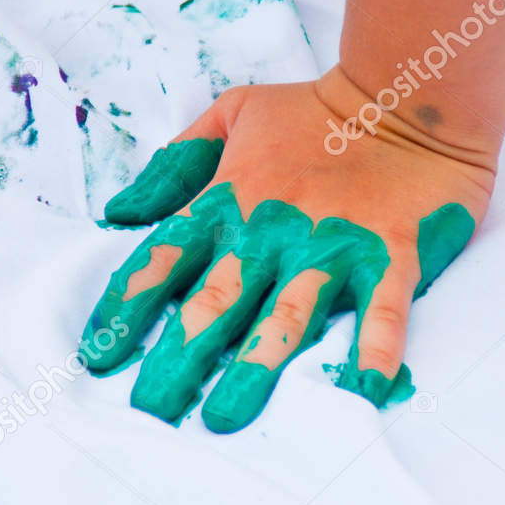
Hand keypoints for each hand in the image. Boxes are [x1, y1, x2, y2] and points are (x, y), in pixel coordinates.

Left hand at [77, 67, 492, 433]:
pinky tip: (362, 390)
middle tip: (151, 409)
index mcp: (228, 199)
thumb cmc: (315, 109)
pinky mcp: (389, 255)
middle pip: (215, 301)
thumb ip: (177, 165)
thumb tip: (119, 211)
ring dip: (256, 366)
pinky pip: (382, 310)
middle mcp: (271, 231)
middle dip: (178, 356)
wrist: (405, 88)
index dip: (127, 308)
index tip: (99, 357)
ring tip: (227, 416)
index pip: (163, 259)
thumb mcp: (233, 114)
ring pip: (287, 315)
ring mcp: (331, 245)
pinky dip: (375, 349)